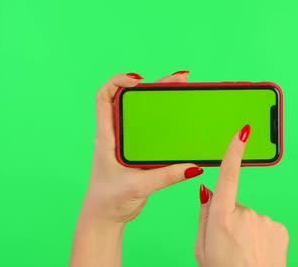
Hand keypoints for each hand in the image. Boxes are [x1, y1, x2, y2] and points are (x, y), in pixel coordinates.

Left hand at [70, 70, 203, 266]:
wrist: (104, 218)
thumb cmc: (109, 201)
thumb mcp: (138, 187)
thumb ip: (165, 177)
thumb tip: (193, 167)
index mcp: (107, 136)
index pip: (104, 97)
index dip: (118, 82)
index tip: (140, 81)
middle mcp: (117, 133)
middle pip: (132, 98)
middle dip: (155, 84)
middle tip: (180, 79)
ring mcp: (128, 141)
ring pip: (144, 111)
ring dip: (162, 98)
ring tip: (184, 87)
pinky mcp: (139, 151)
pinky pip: (153, 129)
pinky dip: (167, 119)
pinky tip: (182, 116)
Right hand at [194, 125, 288, 266]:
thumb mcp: (201, 248)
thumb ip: (203, 216)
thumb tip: (208, 190)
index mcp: (222, 218)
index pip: (227, 176)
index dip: (233, 152)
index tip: (242, 131)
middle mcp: (246, 215)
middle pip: (234, 205)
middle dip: (230, 219)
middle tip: (228, 244)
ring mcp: (265, 221)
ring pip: (250, 216)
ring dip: (246, 229)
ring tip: (243, 252)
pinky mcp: (280, 228)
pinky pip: (265, 224)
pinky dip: (260, 235)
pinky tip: (257, 251)